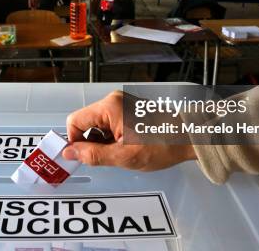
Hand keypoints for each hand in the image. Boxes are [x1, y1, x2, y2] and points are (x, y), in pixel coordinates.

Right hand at [62, 91, 195, 170]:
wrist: (189, 137)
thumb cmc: (162, 144)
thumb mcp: (124, 156)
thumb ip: (93, 155)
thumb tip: (69, 153)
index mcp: (109, 107)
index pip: (75, 121)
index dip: (75, 141)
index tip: (82, 157)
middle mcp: (112, 101)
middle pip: (85, 123)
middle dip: (90, 143)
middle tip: (107, 158)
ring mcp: (120, 104)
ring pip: (97, 126)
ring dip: (102, 142)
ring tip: (120, 153)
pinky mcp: (127, 110)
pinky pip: (108, 124)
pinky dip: (111, 138)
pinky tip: (125, 147)